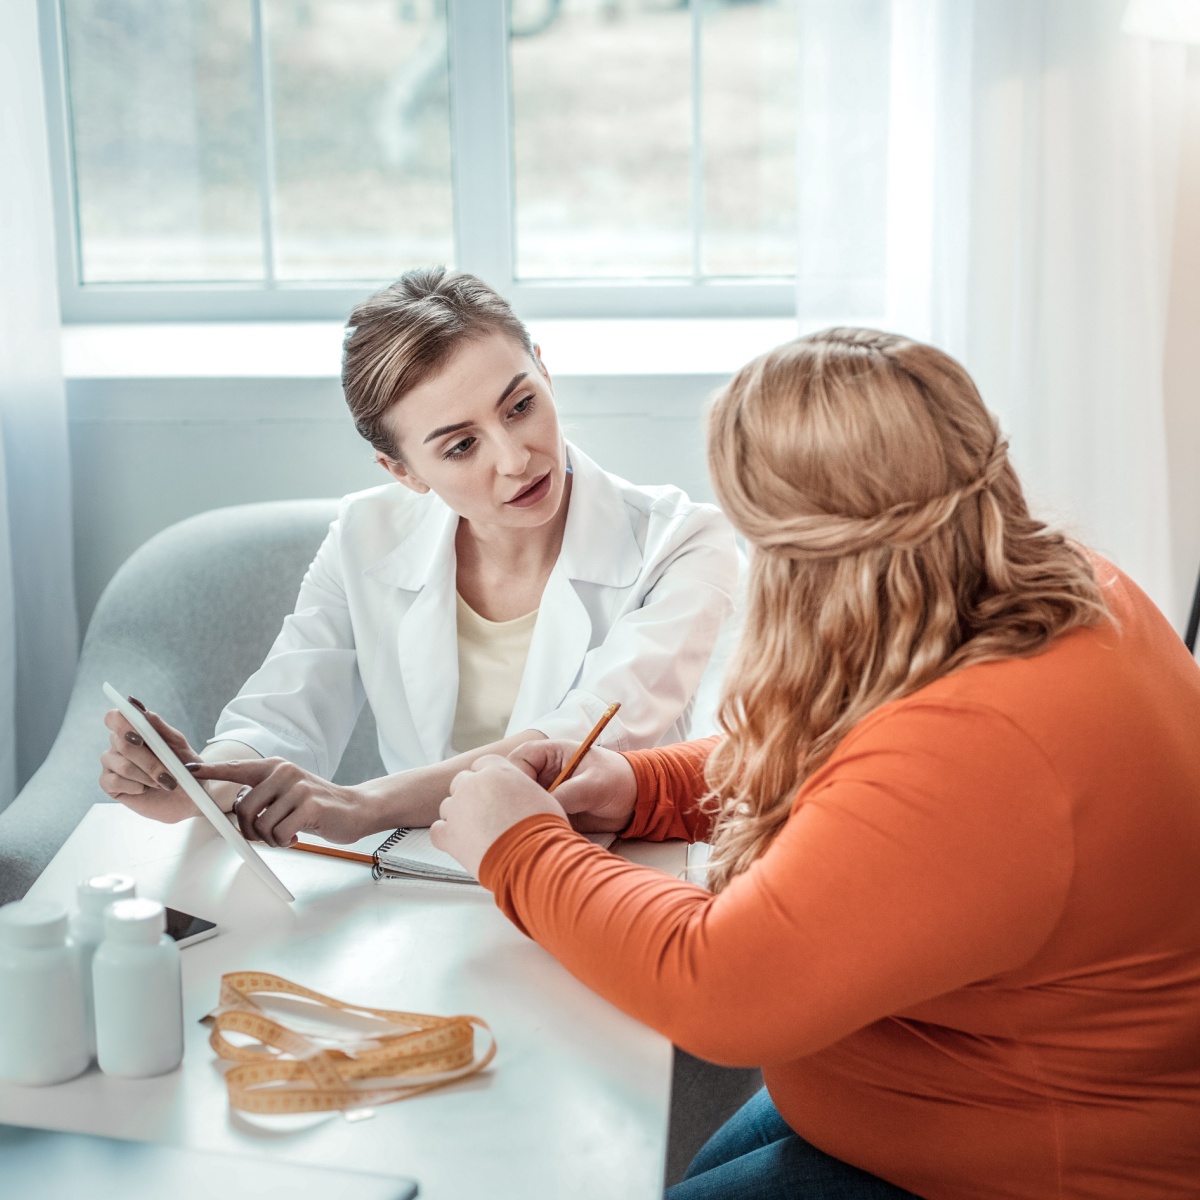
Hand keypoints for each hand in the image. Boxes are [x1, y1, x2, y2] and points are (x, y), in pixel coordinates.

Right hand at [99, 700, 200, 823]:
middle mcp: (118, 744)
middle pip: (122, 744)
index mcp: (134, 729)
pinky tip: (145, 788)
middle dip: (150, 761)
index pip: (114, 717)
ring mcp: (111, 763)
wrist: (190, 795)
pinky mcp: (109, 784)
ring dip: (147, 776)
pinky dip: (135, 787)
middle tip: (169, 774)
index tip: (140, 738)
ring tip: (163, 782)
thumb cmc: (185, 766)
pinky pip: (113, 782)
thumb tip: (140, 709)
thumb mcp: (179, 745)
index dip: (122, 725)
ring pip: (122, 765)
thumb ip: (159, 727)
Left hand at [185, 758, 365, 846]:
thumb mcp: (288, 792)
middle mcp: (284, 772)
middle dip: (249, 831)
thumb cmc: (317, 804)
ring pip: (260, 825)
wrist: (356, 808)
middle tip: (264, 836)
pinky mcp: (309, 806)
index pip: (237, 768)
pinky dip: (284, 842)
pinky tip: (296, 837)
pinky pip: (279, 833)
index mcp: (275, 767)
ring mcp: (297, 788)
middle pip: (243, 808)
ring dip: (269, 839)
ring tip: (285, 835)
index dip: (212, 771)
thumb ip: (264, 795)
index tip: (190, 771)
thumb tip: (237, 809)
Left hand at [430, 755, 567, 878]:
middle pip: (462, 782)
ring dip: (460, 816)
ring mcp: (457, 808)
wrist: (533, 856)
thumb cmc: (543, 829)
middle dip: (471, 796)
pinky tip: (463, 844)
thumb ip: (520, 788)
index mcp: (496, 769)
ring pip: (449, 806)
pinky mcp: (448, 834)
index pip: (482, 765)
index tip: (493, 792)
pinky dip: (448, 837)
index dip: (487, 779)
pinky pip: (438, 830)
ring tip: (478, 833)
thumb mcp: (540, 795)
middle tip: (486, 814)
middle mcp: (473, 783)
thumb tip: (520, 796)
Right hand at [506, 740, 636, 832]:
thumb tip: (544, 807)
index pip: (520, 759)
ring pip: (524, 804)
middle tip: (529, 818)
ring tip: (539, 829)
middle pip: (515, 783)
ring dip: (527, 817)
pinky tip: (544, 836)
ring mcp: (547, 793)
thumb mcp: (594, 784)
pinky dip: (536, 829)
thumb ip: (569, 792)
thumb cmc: (619, 781)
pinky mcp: (552, 812)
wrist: (637, 801)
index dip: (516, 776)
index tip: (524, 797)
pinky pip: (536, 820)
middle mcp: (544, 773)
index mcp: (551, 753)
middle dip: (517, 800)